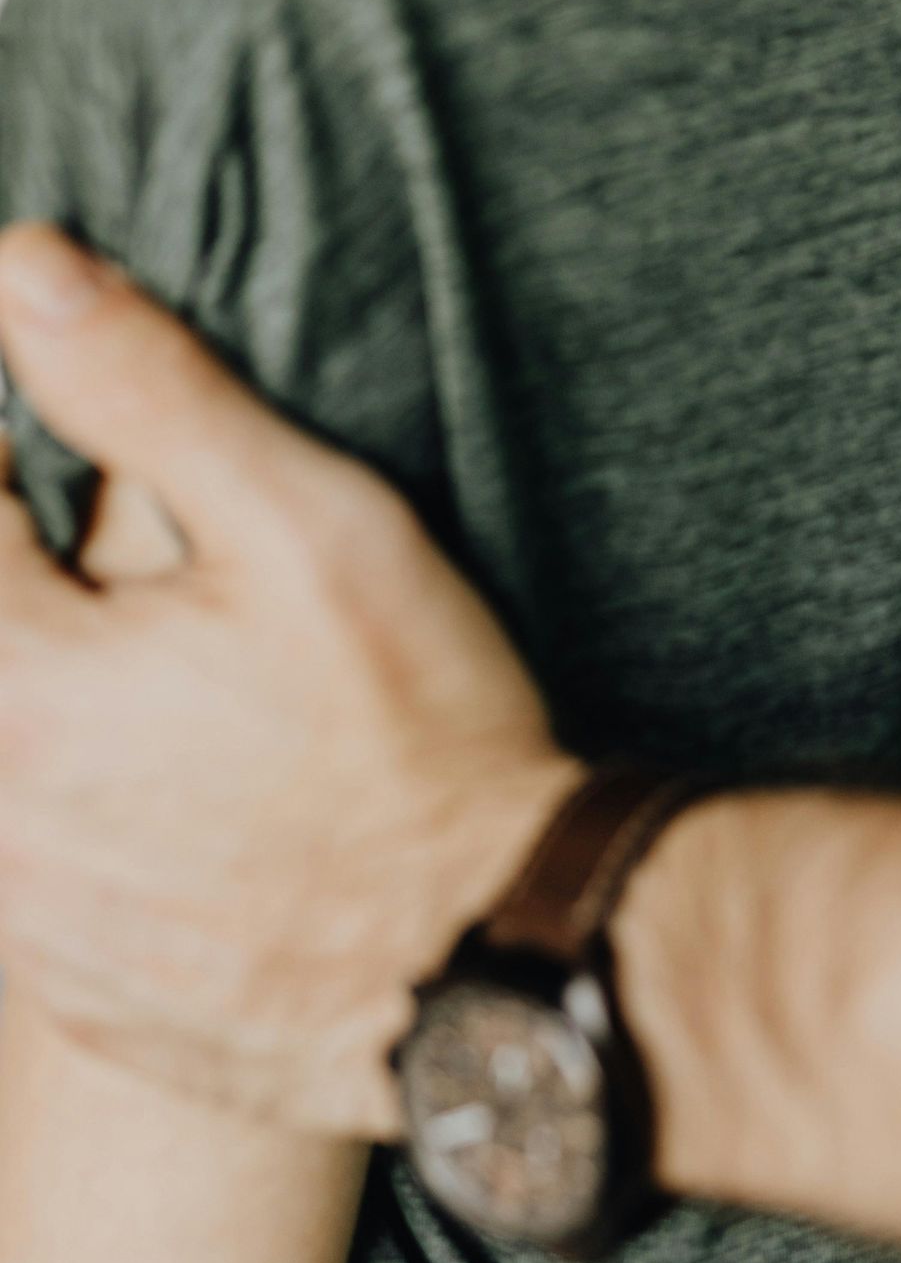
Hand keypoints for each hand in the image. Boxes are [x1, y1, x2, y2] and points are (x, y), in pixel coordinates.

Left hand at [0, 225, 579, 1137]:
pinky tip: (187, 792)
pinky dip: (77, 810)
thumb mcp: (307, 525)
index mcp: (20, 692)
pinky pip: (29, 876)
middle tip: (123, 563)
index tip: (41, 436)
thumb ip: (145, 389)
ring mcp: (28, 925)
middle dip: (33, 583)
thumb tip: (21, 267)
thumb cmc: (414, 735)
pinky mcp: (76, 994)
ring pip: (3, 769)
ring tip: (173, 678)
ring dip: (54, 700)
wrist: (490, 970)